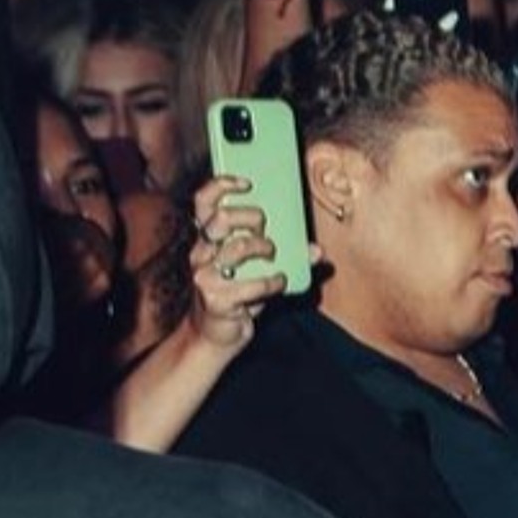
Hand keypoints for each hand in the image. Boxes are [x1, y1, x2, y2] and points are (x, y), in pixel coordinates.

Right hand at [186, 173, 305, 351]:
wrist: (217, 334)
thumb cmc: (237, 296)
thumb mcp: (255, 270)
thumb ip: (283, 255)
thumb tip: (316, 251)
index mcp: (207, 239)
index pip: (203, 201)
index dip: (222, 186)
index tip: (247, 183)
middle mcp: (201, 253)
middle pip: (221, 219)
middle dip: (251, 219)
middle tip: (267, 232)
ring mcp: (205, 275)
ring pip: (236, 248)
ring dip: (264, 249)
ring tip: (274, 256)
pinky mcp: (216, 298)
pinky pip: (251, 284)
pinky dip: (272, 282)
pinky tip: (280, 281)